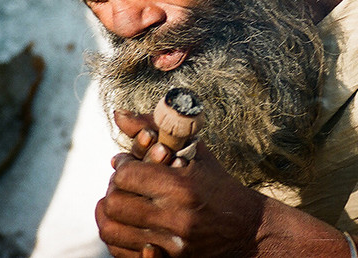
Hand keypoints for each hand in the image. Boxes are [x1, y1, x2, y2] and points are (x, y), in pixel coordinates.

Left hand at [95, 111, 265, 256]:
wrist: (248, 229)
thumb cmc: (218, 184)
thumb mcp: (194, 151)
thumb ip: (155, 128)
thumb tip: (119, 115)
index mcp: (182, 186)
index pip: (126, 175)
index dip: (122, 165)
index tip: (127, 163)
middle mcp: (175, 217)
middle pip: (115, 204)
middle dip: (113, 190)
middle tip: (121, 184)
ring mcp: (172, 245)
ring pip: (113, 232)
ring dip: (109, 215)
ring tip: (118, 203)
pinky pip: (124, 255)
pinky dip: (118, 239)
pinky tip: (126, 225)